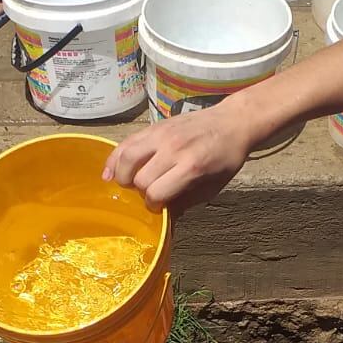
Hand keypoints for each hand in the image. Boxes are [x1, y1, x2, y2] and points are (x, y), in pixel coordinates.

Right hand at [101, 102, 257, 212]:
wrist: (231, 123)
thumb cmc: (225, 158)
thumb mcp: (212, 187)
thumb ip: (186, 202)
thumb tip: (164, 219)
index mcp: (191, 167)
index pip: (157, 192)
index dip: (153, 205)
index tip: (157, 206)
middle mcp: (173, 149)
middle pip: (140, 178)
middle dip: (139, 192)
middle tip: (145, 194)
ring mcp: (161, 135)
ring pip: (127, 158)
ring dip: (121, 175)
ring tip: (124, 184)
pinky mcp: (154, 127)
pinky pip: (126, 142)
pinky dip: (114, 158)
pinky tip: (110, 171)